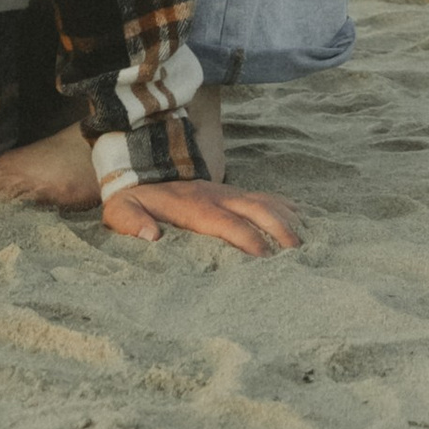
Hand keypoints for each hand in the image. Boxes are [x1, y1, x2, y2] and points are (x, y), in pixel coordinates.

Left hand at [101, 179, 301, 255]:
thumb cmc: (133, 198)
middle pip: (256, 209)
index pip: (227, 224)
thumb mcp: (121, 210)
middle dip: (279, 230)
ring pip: (264, 201)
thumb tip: (150, 236)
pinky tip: (303, 218)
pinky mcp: (231, 191)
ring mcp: (226, 191)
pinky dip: (285, 206)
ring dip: (287, 219)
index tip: (266, 259)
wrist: (139, 169)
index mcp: (193, 207)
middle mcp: (216, 196)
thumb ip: (132, 222)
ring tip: (307, 241)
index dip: (248, 239)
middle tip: (299, 254)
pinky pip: (264, 195)